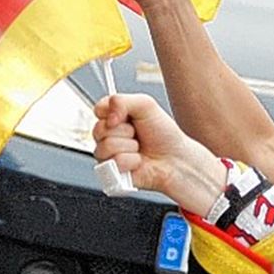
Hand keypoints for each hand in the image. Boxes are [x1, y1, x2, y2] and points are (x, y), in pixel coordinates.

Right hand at [92, 93, 222, 213]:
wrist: (175, 159)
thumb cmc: (164, 135)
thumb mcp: (146, 105)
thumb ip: (121, 100)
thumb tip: (106, 113)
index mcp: (114, 118)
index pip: (98, 110)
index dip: (111, 112)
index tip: (125, 116)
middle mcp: (108, 136)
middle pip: (99, 129)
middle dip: (124, 131)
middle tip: (137, 134)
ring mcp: (109, 155)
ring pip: (104, 147)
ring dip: (129, 147)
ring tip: (139, 149)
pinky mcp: (112, 173)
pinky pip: (112, 163)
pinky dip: (130, 161)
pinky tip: (138, 161)